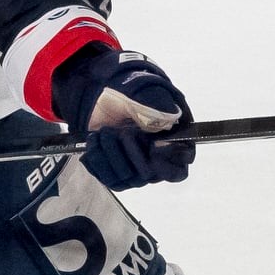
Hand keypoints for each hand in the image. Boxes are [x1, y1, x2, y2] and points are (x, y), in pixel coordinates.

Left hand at [50, 45, 194, 189]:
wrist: (106, 99)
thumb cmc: (133, 96)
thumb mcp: (149, 96)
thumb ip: (161, 108)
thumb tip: (167, 119)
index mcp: (173, 147)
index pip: (178, 171)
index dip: (167, 161)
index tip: (154, 146)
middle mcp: (156, 164)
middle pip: (148, 174)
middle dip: (132, 152)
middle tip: (123, 132)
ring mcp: (135, 172)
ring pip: (125, 178)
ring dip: (111, 153)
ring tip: (105, 132)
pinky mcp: (115, 175)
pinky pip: (107, 178)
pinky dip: (97, 159)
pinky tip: (96, 141)